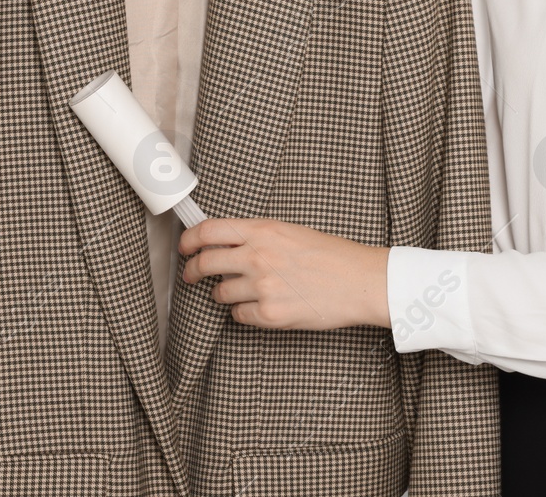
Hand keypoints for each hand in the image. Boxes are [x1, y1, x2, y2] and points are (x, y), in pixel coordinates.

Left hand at [178, 218, 389, 330]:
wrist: (360, 282)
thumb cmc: (333, 256)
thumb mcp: (292, 232)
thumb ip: (258, 236)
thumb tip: (228, 242)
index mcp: (263, 230)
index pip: (209, 230)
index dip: (189, 239)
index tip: (184, 247)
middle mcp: (258, 256)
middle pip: (205, 263)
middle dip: (193, 271)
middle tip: (193, 275)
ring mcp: (262, 287)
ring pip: (220, 293)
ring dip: (224, 294)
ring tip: (242, 292)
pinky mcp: (269, 314)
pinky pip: (238, 315)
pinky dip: (244, 313)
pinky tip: (260, 306)